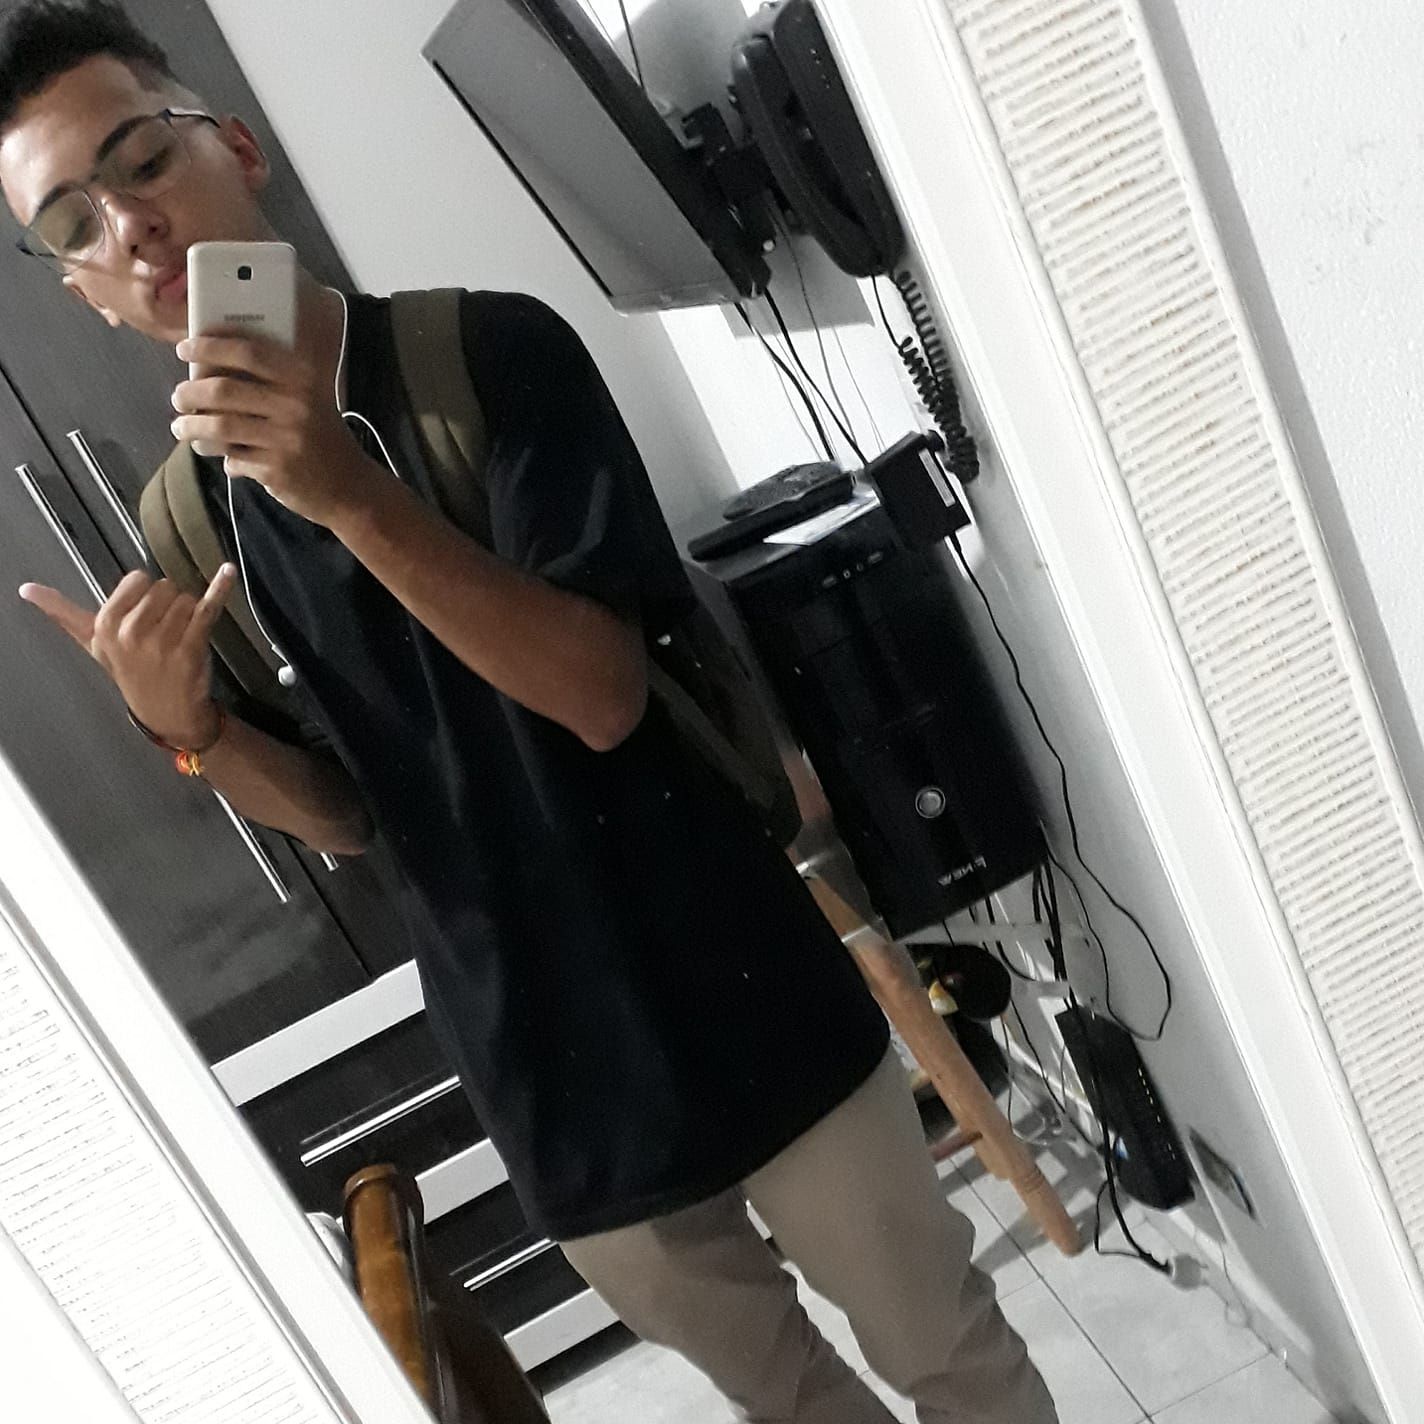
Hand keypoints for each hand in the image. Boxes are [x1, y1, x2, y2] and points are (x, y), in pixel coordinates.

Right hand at [19, 565, 236, 746]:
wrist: (165, 713)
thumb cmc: (130, 672)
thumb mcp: (93, 645)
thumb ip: (63, 614)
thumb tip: (26, 589)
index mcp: (106, 626)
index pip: (138, 581)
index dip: (148, 594)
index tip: (146, 616)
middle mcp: (131, 633)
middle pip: (165, 587)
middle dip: (170, 604)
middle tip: (166, 631)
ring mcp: (162, 641)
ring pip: (187, 599)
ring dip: (191, 613)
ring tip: (181, 638)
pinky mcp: (192, 648)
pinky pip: (208, 608)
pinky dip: (221, 588)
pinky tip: (229, 572)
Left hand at [171, 334, 377, 526]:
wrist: (350, 488)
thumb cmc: (321, 438)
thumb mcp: (309, 401)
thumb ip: (270, 383)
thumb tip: (210, 370)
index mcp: (303, 379)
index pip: (248, 353)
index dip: (210, 347)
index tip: (184, 349)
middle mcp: (296, 405)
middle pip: (225, 389)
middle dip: (190, 392)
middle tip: (179, 397)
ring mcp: (286, 439)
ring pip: (220, 426)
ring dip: (191, 426)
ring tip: (181, 428)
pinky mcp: (277, 469)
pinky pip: (233, 458)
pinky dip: (220, 457)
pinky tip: (216, 454)